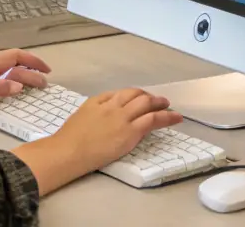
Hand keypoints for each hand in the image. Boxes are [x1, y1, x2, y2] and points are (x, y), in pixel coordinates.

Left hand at [0, 50, 50, 116]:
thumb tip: (20, 85)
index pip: (16, 58)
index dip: (33, 62)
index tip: (46, 72)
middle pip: (15, 59)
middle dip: (32, 66)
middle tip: (45, 79)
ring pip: (10, 64)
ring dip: (24, 70)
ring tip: (36, 79)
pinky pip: (4, 71)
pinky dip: (15, 74)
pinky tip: (17, 82)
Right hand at [14, 88, 183, 194]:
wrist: (69, 150)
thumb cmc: (69, 139)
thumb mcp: (80, 117)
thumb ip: (94, 112)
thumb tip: (103, 115)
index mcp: (98, 101)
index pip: (120, 93)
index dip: (133, 95)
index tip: (138, 99)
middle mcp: (113, 105)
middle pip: (135, 95)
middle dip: (148, 96)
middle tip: (156, 101)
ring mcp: (123, 117)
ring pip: (147, 103)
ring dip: (159, 103)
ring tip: (167, 106)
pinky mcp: (131, 132)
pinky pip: (153, 120)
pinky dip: (167, 117)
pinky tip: (175, 118)